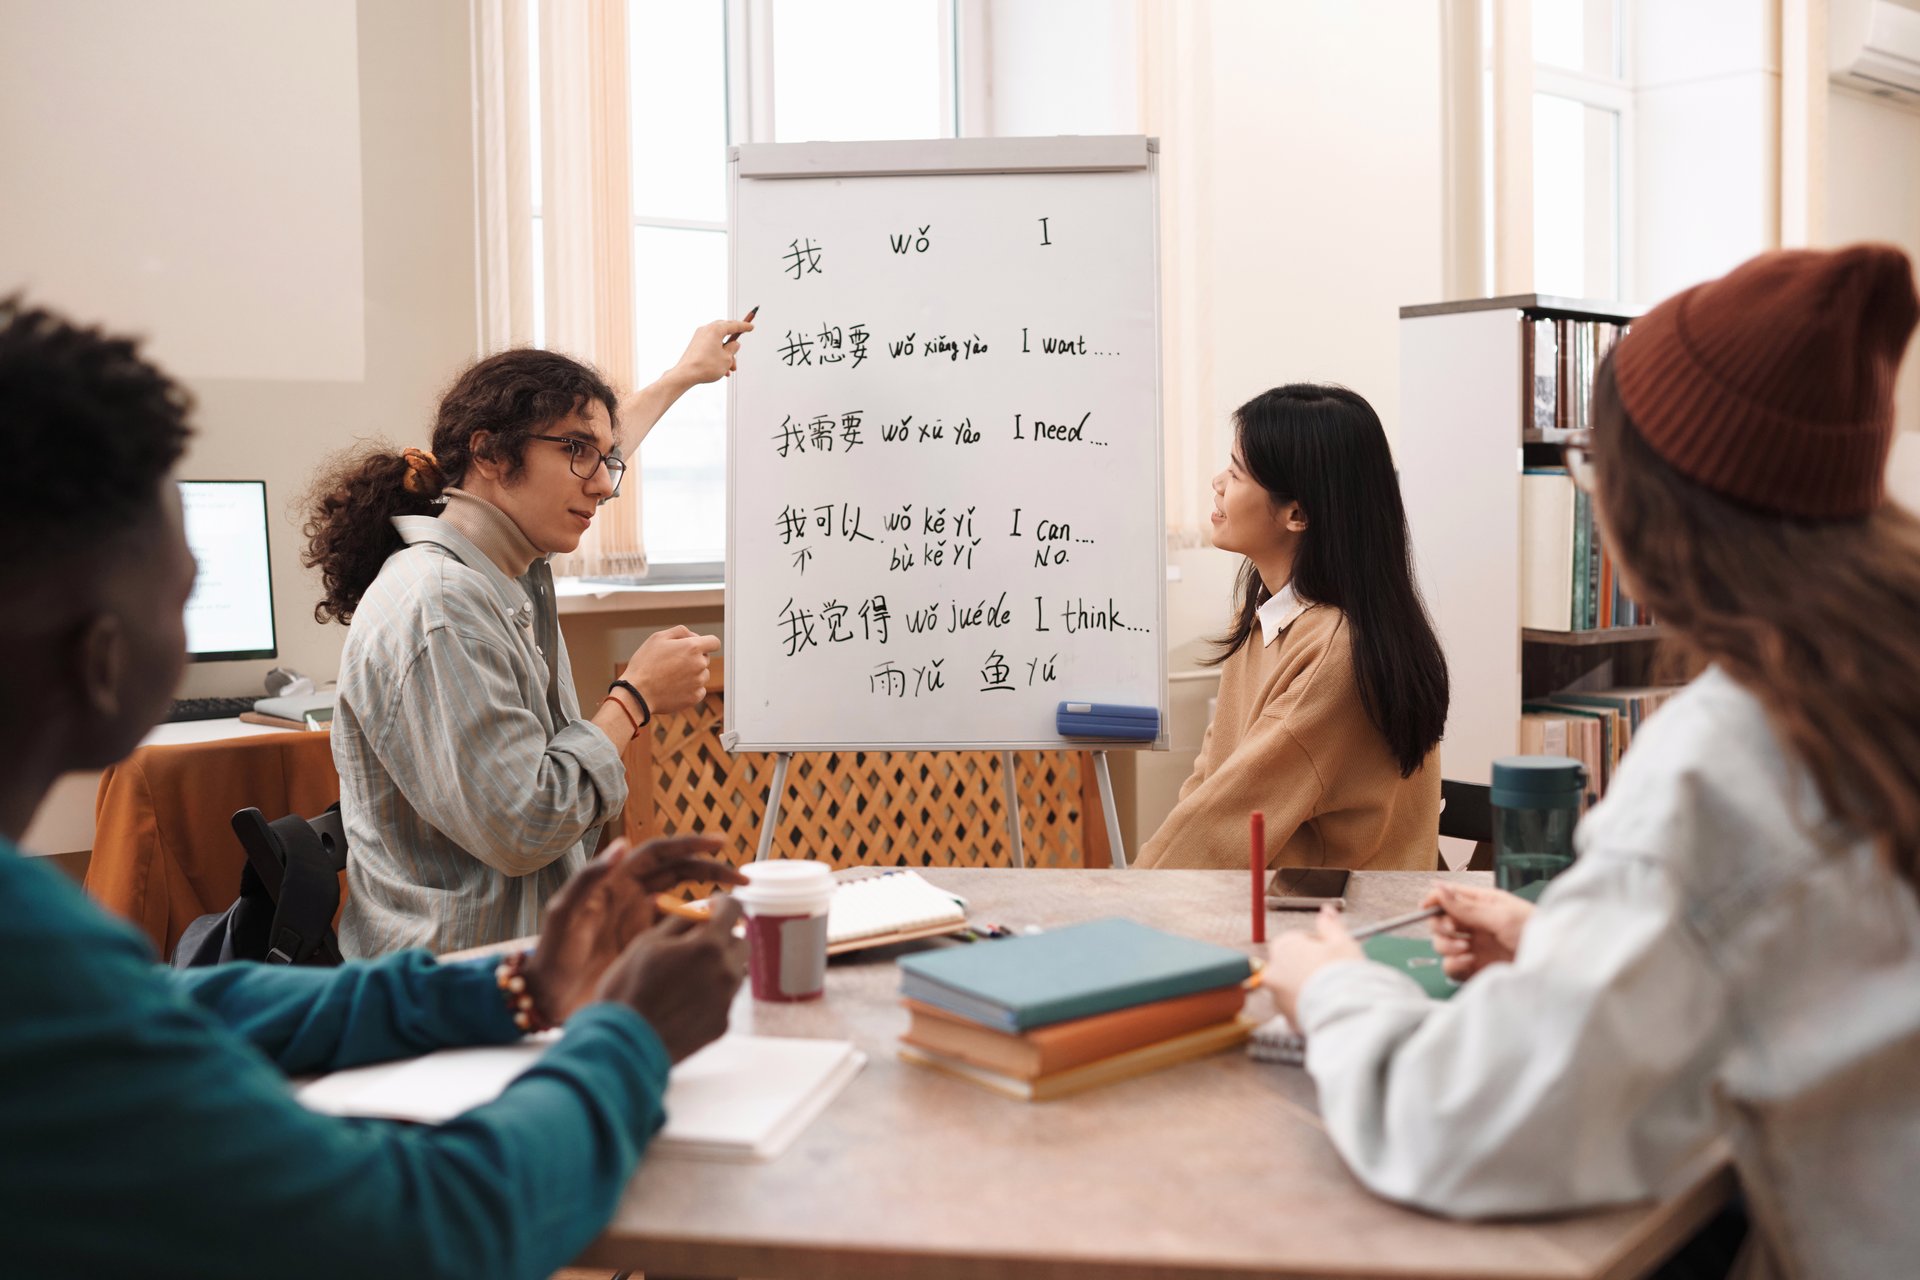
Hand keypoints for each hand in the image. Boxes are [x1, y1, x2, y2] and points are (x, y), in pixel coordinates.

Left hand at [524, 835, 746, 1022]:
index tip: (720, 844)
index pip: (659, 854)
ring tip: (736, 908)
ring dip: (710, 900)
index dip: (690, 846)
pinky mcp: (645, 946)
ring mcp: (640, 921)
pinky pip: (678, 931)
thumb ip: (590, 878)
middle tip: (742, 880)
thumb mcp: (565, 914)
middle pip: (679, 873)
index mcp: (614, 882)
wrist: (547, 997)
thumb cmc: (551, 954)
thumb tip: (622, 845)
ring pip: (683, 901)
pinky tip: (715, 935)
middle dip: (712, 870)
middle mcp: (631, 896)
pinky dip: (699, 929)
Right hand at [595, 897, 748, 1061]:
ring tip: (685, 976)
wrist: (624, 1043)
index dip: (724, 903)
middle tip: (696, 942)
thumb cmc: (629, 988)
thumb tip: (700, 909)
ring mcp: (726, 1001)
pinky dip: (711, 994)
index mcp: (708, 946)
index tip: (713, 906)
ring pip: (735, 971)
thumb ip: (681, 921)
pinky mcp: (722, 1024)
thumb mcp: (648, 943)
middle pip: (740, 942)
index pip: (735, 910)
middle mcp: (726, 972)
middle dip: (723, 936)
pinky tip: (683, 1002)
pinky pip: (725, 999)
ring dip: (718, 966)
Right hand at [622, 625, 720, 714]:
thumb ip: (680, 632)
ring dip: (692, 674)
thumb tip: (694, 636)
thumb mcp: (658, 638)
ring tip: (671, 677)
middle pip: (705, 659)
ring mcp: (699, 682)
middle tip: (673, 663)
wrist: (637, 693)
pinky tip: (674, 687)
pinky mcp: (695, 697)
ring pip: (702, 675)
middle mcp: (700, 665)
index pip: (714, 642)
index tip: (698, 647)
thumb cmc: (645, 664)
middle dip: (694, 658)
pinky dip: (690, 688)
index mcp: (692, 647)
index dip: (707, 643)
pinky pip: (699, 690)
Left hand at [666, 317, 754, 386]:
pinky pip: (711, 346)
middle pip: (725, 332)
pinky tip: (721, 368)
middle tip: (737, 352)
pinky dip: (718, 355)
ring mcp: (699, 337)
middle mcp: (706, 330)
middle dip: (733, 345)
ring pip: (718, 342)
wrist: (686, 374)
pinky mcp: (695, 345)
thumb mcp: (727, 358)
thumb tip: (734, 344)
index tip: (751, 327)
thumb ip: (733, 348)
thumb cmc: (705, 366)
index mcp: (715, 329)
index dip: (744, 326)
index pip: (734, 325)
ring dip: (726, 354)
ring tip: (730, 368)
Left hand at [1262, 904, 1363, 1024]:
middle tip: (1332, 974)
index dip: (1318, 946)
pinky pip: (1296, 1009)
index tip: (1332, 954)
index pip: (1297, 940)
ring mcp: (1276, 996)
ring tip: (1330, 993)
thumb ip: (1331, 925)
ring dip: (1307, 989)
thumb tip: (1326, 910)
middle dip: (1309, 967)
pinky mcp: (1284, 1017)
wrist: (1345, 1013)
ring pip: (1293, 988)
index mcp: (1285, 946)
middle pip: (1292, 964)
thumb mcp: (1342, 942)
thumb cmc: (1344, 975)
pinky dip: (1307, 1008)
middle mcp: (1274, 970)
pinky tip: (1325, 1007)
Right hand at [1424, 881, 1532, 981]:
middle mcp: (1474, 925)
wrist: (1553, 965)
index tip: (1427, 907)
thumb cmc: (1537, 933)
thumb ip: (1467, 907)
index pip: (1448, 897)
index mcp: (1481, 904)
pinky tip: (1469, 961)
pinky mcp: (1474, 968)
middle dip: (1441, 926)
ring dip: (1448, 946)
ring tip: (1467, 949)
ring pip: (1441, 944)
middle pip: (1439, 922)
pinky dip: (1454, 964)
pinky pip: (1450, 966)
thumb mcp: (1501, 915)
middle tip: (1455, 930)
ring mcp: (1474, 947)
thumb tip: (1439, 889)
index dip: (1434, 900)